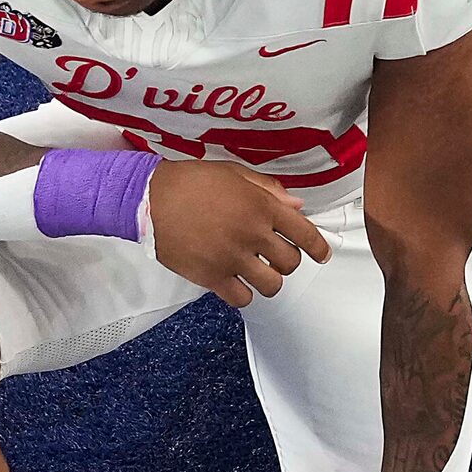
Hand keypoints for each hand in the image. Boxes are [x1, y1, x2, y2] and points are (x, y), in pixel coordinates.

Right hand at [148, 162, 330, 306]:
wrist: (149, 198)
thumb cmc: (190, 182)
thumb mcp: (234, 174)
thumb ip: (268, 190)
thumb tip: (297, 205)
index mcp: (261, 206)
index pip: (305, 233)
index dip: (318, 247)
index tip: (322, 254)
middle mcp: (252, 234)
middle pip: (290, 262)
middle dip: (287, 260)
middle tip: (274, 255)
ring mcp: (232, 258)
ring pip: (271, 284)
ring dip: (268, 279)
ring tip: (257, 271)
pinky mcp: (212, 276)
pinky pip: (242, 298)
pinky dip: (244, 293)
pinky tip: (236, 282)